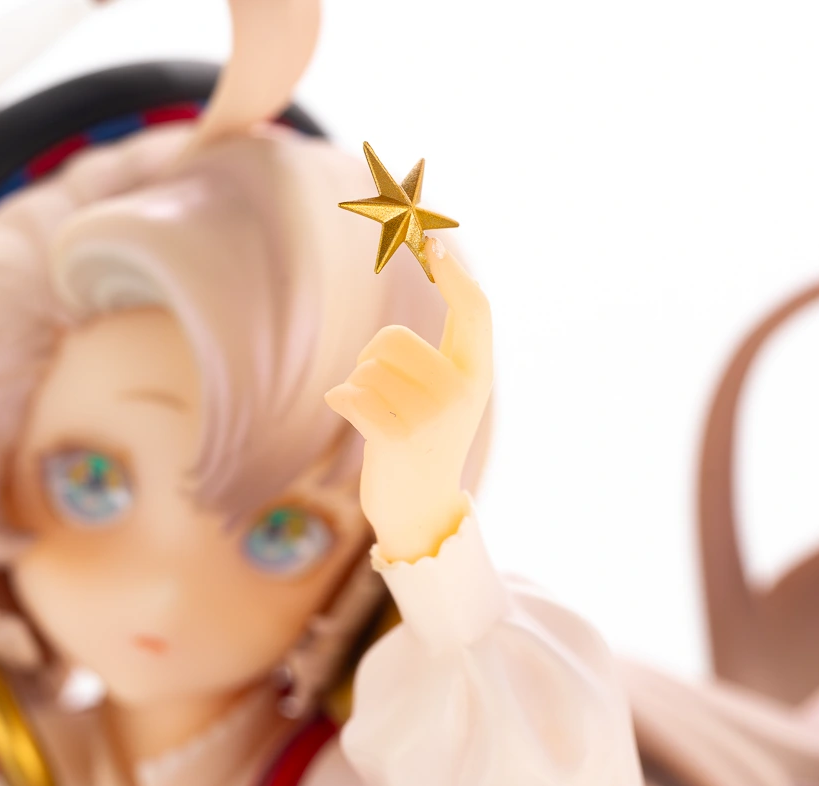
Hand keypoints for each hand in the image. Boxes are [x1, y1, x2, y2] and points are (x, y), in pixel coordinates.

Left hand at [324, 237, 492, 562]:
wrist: (420, 509)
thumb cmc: (427, 441)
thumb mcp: (451, 394)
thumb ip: (448, 346)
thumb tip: (444, 265)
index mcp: (478, 376)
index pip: (475, 311)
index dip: (456, 275)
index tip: (434, 243)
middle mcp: (460, 392)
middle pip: (392, 338)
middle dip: (371, 359)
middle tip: (382, 392)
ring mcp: (431, 416)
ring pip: (366, 368)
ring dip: (358, 387)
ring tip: (377, 417)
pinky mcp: (396, 437)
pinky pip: (349, 393)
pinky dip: (340, 401)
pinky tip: (352, 418)